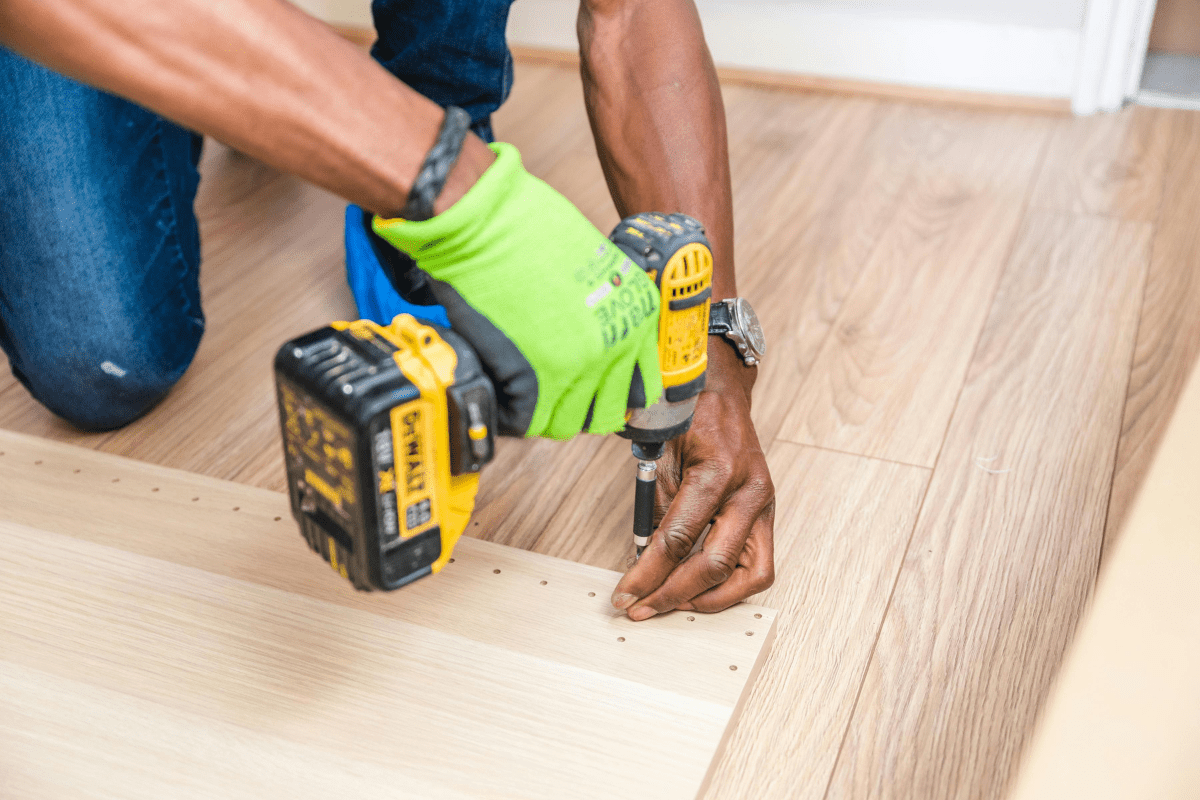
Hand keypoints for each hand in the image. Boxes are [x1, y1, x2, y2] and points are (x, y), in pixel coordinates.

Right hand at [373, 142, 662, 439]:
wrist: (486, 222)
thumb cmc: (528, 228)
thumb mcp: (593, 262)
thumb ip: (603, 307)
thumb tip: (592, 336)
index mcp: (636, 317)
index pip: (640, 384)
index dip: (613, 391)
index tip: (594, 390)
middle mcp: (615, 346)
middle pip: (605, 411)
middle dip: (578, 406)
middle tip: (553, 393)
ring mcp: (578, 368)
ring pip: (566, 423)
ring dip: (544, 412)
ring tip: (523, 389)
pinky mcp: (535, 381)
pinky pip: (526, 421)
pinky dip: (511, 411)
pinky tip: (502, 387)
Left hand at [611, 338, 774, 618]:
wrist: (722, 390)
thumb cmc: (689, 415)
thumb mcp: (661, 454)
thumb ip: (656, 507)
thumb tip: (643, 559)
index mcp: (719, 471)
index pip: (679, 538)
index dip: (648, 573)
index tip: (624, 594)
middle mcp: (750, 491)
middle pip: (714, 564)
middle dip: (673, 593)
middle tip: (641, 608)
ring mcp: (765, 505)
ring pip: (749, 575)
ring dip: (708, 597)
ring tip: (671, 604)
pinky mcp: (767, 515)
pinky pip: (757, 566)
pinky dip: (729, 585)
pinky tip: (698, 589)